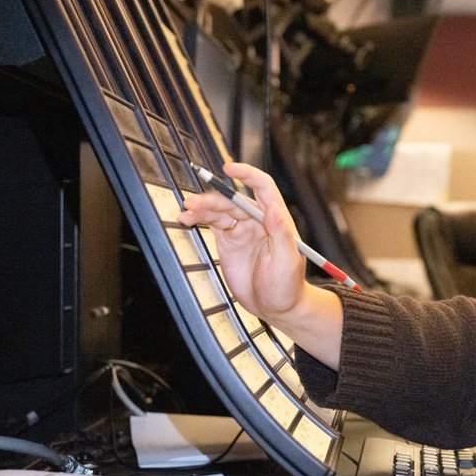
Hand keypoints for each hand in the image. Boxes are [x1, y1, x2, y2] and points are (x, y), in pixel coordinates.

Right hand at [178, 162, 308, 323]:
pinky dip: (198, 219)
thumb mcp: (288, 261)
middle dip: (213, 197)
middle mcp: (258, 220)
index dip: (247, 174)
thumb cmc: (288, 285)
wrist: (275, 307)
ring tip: (187, 210)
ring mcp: (242, 229)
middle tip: (194, 203)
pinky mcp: (228, 241)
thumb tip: (272, 207)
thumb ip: (281, 234)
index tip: (230, 168)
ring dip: (202, 207)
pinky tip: (187, 219)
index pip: (263, 188)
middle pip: (234, 199)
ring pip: (219, 209)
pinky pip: (212, 223)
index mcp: (276, 219)